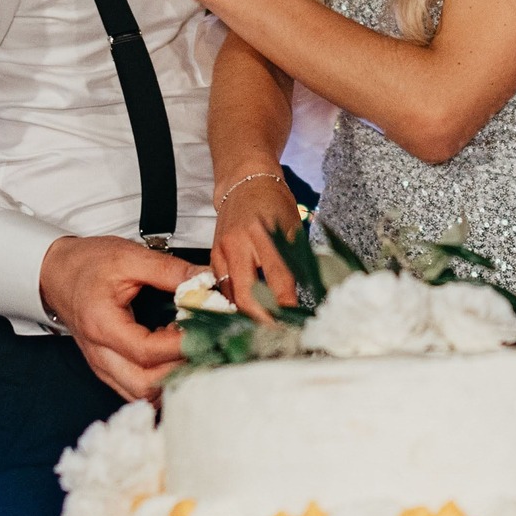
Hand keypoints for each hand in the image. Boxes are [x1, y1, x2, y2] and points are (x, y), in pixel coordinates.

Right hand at [39, 235, 201, 400]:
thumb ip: (168, 270)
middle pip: (143, 385)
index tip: (205, 331)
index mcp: (102, 324)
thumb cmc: (88, 263)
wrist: (56, 272)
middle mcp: (100, 353)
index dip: (179, 346)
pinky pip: (135, 388)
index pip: (145, 352)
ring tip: (188, 348)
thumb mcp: (129, 256)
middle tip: (203, 344)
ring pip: (140, 394)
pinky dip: (158, 379)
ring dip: (169, 378)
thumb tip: (204, 280)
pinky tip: (172, 355)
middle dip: (178, 370)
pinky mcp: (107, 367)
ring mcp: (102, 365)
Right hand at [212, 174, 301, 320]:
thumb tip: (302, 297)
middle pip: (246, 294)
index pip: (278, 278)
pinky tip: (248, 311)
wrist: (244, 182)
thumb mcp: (292, 227)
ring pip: (231, 295)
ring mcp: (222, 251)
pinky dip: (236, 301)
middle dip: (262, 319)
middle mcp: (239, 243)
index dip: (287, 305)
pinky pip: (222, 287)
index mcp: (264, 233)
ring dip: (248, 314)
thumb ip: (295, 260)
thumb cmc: (274, 203)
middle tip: (277, 333)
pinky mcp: (213, 256)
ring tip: (265, 327)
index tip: (296, 322)